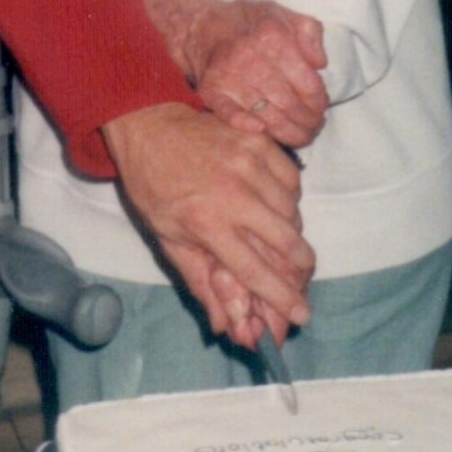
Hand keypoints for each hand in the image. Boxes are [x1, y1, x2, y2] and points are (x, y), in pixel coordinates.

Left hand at [102, 103, 312, 347]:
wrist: (149, 125)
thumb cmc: (153, 185)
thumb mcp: (167, 238)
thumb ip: (201, 282)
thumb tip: (225, 327)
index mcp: (207, 223)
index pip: (256, 271)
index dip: (282, 299)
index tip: (301, 315)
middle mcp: (235, 194)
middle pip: (287, 244)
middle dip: (301, 270)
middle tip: (301, 279)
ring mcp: (251, 164)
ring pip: (294, 213)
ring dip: (293, 235)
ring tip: (282, 243)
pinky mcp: (261, 142)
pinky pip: (292, 181)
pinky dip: (290, 199)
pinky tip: (276, 206)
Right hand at [167, 0, 327, 148]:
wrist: (204, 26)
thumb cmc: (249, 22)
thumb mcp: (284, 15)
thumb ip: (309, 33)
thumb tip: (320, 64)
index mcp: (273, 38)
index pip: (308, 84)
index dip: (320, 102)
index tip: (321, 108)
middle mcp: (252, 59)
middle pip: (291, 104)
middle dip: (308, 122)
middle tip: (314, 128)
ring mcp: (230, 77)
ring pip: (268, 116)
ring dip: (288, 133)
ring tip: (300, 137)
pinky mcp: (212, 91)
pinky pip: (231, 114)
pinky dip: (245, 125)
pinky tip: (261, 131)